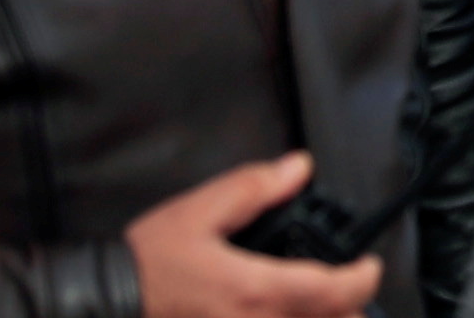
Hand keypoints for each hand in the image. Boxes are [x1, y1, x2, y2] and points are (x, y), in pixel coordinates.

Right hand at [124, 153, 383, 317]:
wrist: (105, 302)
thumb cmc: (147, 264)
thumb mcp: (199, 211)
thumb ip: (255, 189)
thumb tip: (297, 170)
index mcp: (254, 289)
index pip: (334, 292)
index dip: (363, 279)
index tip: (367, 266)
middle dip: (349, 311)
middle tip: (350, 290)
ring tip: (324, 308)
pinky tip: (284, 314)